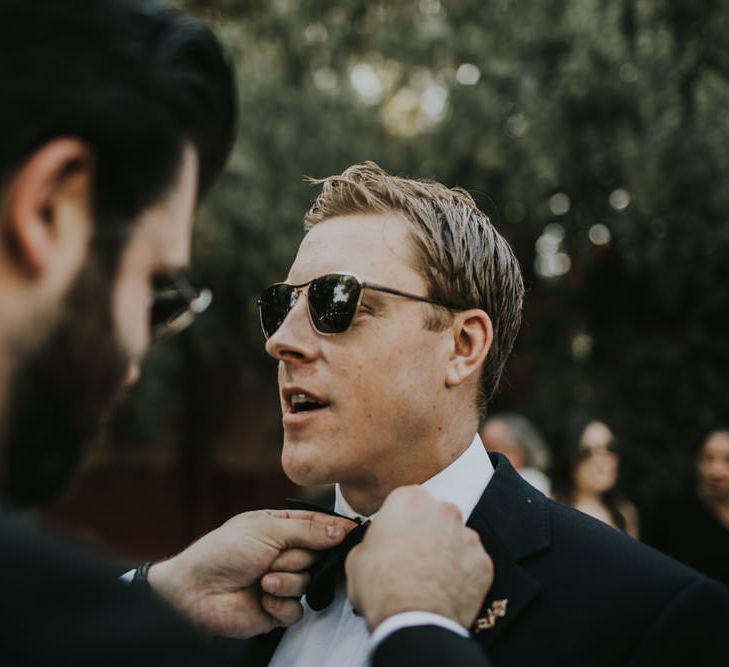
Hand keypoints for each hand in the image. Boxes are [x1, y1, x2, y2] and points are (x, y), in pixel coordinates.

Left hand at [147, 509, 353, 637]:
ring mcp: (280, 581)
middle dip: (297, 558)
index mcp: (279, 527)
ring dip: (286, 581)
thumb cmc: (224, 551)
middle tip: (275, 559)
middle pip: (316, 554)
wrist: (196, 592)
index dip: (335, 528)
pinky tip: (262, 600)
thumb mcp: (267, 529)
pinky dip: (281, 604)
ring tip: (263, 581)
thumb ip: (307, 531)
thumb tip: (340, 531)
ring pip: (308, 582)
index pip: (316, 525)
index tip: (354, 530)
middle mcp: (282, 553)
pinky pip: (297, 608)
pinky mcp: (276, 609)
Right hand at [346, 486, 492, 630]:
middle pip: (434, 516)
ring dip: (446, 553)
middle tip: (411, 558)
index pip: (406, 502)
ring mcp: (468, 535)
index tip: (395, 537)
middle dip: (426, 533)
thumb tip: (377, 548)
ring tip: (429, 578)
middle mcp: (443, 510)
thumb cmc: (382, 587)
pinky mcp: (483, 562)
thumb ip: (373, 540)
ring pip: (455, 539)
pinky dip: (462, 575)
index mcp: (410, 499)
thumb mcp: (357, 556)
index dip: (399, 522)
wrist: (412, 621)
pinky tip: (446, 589)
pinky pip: (472, 564)